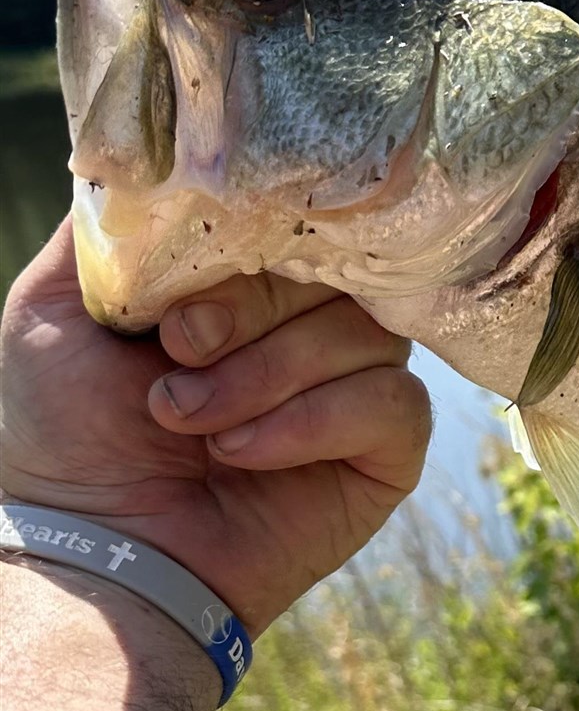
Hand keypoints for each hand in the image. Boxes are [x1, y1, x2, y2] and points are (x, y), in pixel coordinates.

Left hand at [0, 219, 430, 629]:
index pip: (292, 220)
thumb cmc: (67, 437)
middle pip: (337, 270)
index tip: (173, 316)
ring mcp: (355, 387)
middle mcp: (309, 326)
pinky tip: (245, 455)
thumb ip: (108, 227)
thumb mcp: (53, 307)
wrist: (99, 551)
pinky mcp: (389, 453)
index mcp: (247, 284)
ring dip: (267, 378)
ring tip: (195, 425)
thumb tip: (156, 158)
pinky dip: (310, 424)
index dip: (244, 251)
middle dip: (251, 319)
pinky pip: (393, 403)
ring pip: (367, 334)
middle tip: (179, 362)